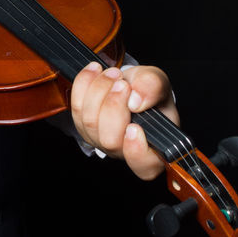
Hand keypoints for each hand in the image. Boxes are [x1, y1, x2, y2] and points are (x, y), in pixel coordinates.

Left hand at [69, 62, 177, 180]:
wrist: (133, 85)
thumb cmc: (150, 93)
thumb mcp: (160, 85)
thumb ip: (154, 88)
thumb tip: (136, 100)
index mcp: (152, 150)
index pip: (145, 166)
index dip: (136, 151)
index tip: (134, 128)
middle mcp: (123, 151)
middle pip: (110, 140)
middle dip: (113, 106)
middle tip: (123, 84)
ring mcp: (100, 140)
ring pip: (90, 122)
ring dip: (99, 91)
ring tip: (114, 74)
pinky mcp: (83, 125)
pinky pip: (76, 107)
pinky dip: (84, 85)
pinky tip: (95, 70)